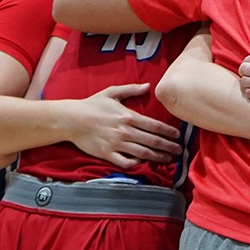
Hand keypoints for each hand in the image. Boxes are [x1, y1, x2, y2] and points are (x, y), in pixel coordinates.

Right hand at [67, 83, 181, 167]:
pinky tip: (143, 163)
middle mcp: (125, 131)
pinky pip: (125, 162)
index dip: (169, 132)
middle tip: (179, 151)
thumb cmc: (92, 105)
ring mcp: (116, 144)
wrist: (70, 119)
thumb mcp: (111, 93)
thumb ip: (131, 89)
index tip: (178, 136)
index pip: (155, 126)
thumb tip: (148, 85)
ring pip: (143, 153)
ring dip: (158, 157)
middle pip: (153, 141)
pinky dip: (136, 164)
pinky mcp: (107, 154)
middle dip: (168, 147)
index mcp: (128, 116)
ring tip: (168, 159)